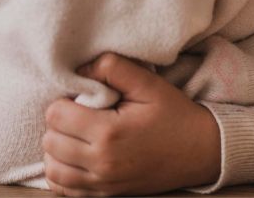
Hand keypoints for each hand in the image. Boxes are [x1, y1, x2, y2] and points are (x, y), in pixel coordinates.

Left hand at [43, 53, 220, 195]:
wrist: (202, 151)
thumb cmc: (176, 115)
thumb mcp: (151, 85)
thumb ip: (115, 69)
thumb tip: (82, 68)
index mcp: (109, 132)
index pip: (56, 115)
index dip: (65, 102)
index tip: (85, 100)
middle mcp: (101, 161)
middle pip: (50, 140)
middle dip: (61, 124)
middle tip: (83, 116)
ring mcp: (101, 182)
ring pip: (53, 166)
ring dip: (58, 149)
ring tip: (79, 135)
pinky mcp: (104, 194)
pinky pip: (63, 188)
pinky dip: (62, 172)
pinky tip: (77, 157)